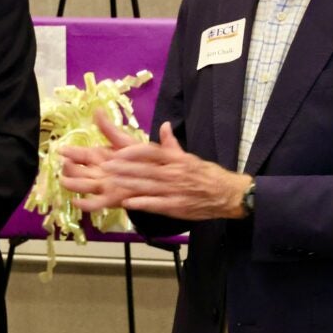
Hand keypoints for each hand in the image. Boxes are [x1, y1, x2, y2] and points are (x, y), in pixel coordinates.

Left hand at [60, 112, 251, 220]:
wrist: (227, 194)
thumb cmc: (206, 175)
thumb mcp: (189, 157)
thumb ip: (172, 144)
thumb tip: (164, 126)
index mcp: (176, 159)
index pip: (152, 152)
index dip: (134, 153)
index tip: (117, 153)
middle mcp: (174, 172)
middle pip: (145, 169)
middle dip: (124, 168)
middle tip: (105, 167)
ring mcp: (175, 190)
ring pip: (148, 185)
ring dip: (127, 184)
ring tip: (110, 182)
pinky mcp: (177, 206)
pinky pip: (157, 204)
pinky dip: (142, 203)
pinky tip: (128, 203)